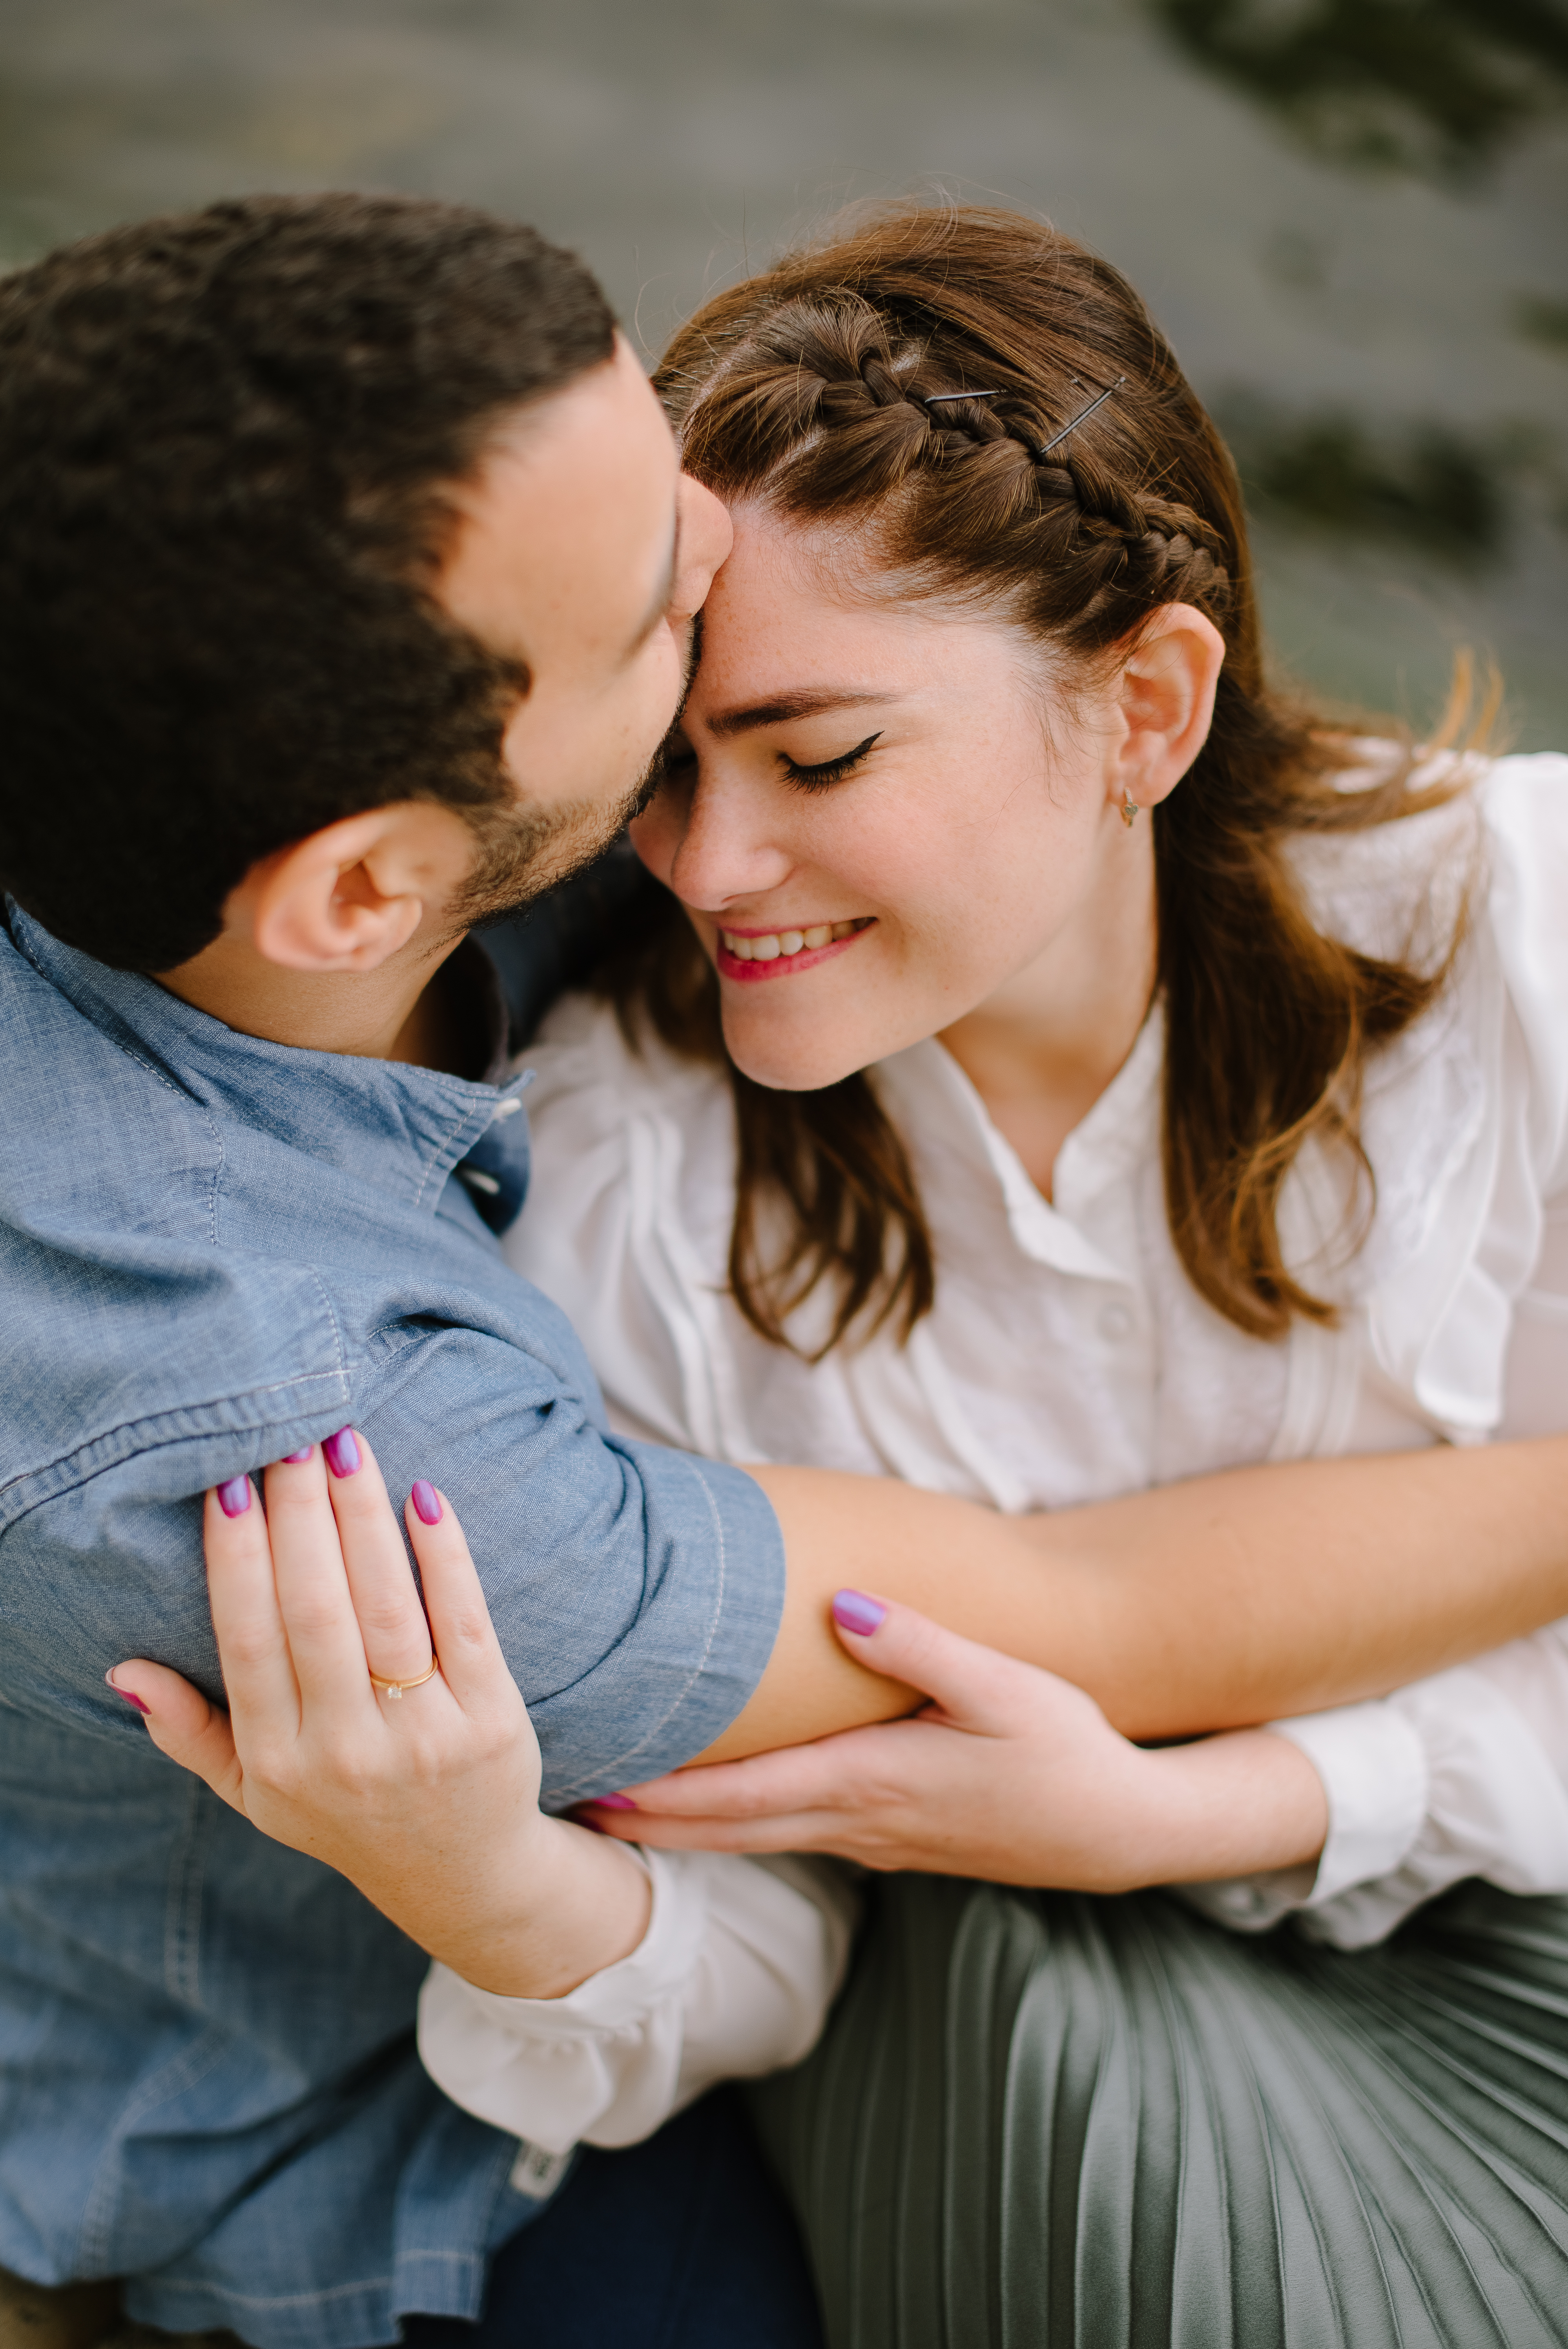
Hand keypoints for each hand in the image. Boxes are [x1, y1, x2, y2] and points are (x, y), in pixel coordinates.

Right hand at [108, 1433, 648, 1996]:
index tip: (232, 1483)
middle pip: (316, 1612)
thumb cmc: (345, 1811)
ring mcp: (423, 1737)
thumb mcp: (256, 1792)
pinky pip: (465, 1621)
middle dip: (301, 1516)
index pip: (249, 1641)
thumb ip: (190, 1732)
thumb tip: (123, 1671)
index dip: (238, 1559)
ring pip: (386, 1607)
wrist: (460, 1875)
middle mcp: (347, 1750)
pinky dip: (444, 1555)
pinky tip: (425, 1496)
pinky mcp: (492, 1720)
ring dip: (363, 1518)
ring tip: (346, 1446)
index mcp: (279, 1760)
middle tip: (293, 1436)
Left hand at [585, 1592, 1327, 1890]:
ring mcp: (872, 1841)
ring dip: (684, 1831)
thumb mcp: (1002, 1685)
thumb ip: (918, 1643)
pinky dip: (735, 1829)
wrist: (1117, 1829)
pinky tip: (713, 1811)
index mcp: (872, 1782)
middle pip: (728, 1831)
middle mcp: (858, 1823)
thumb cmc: (1063, 1749)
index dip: (663, 1796)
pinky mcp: (890, 1840)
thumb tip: (841, 1605)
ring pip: (753, 1840)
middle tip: (567, 1806)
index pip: (741, 1796)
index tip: (594, 1786)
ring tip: (616, 1808)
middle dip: (647, 1822)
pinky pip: (790, 1834)